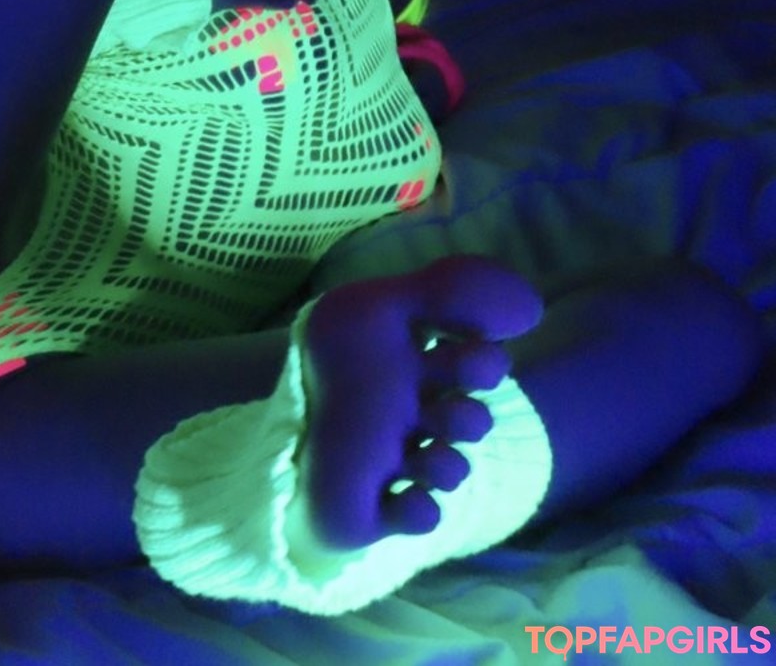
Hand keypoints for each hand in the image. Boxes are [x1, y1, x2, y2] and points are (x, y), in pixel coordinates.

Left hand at [297, 255, 542, 549]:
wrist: (279, 408)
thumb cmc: (333, 356)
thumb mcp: (380, 306)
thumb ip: (448, 292)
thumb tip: (531, 308)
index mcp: (426, 369)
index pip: (476, 366)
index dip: (481, 361)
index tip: (467, 351)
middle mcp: (420, 416)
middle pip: (469, 420)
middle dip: (466, 414)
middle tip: (441, 407)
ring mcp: (400, 462)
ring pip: (448, 469)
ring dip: (445, 463)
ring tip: (420, 452)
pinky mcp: (378, 505)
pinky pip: (417, 518)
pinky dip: (419, 510)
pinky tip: (406, 491)